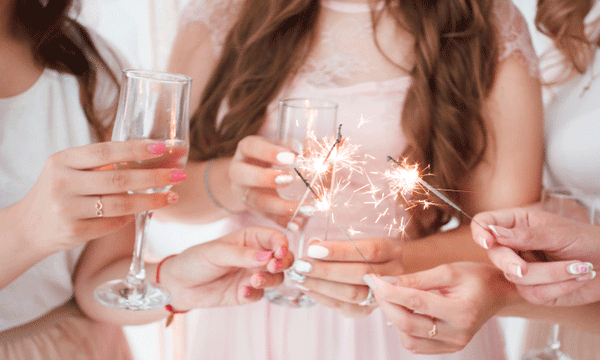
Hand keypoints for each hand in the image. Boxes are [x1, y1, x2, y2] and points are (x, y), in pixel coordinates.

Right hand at [12, 140, 183, 252]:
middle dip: (154, 177)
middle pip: (118, 179)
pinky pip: (112, 223)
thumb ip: (99, 164)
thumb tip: (150, 155)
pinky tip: (143, 212)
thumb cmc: (60, 192)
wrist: (28, 228)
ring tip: (172, 196)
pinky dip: (130, 218)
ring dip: (151, 200)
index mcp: (63, 160)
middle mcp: (63, 182)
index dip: (135, 149)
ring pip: (120, 204)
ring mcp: (67, 209)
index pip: (105, 151)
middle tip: (179, 174)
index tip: (161, 147)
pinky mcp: (74, 231)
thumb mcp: (69, 170)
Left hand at [158, 226, 294, 308]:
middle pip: (283, 259)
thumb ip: (242, 254)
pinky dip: (255, 294)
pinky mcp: (247, 293)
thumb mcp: (216, 252)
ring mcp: (252, 275)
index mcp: (250, 239)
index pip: (275, 238)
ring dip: (269, 279)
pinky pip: (260, 295)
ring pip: (276, 278)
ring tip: (254, 281)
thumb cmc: (196, 260)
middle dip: (282, 263)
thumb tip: (267, 256)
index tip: (279, 252)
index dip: (282, 244)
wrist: (178, 285)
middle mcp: (255, 256)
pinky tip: (242, 292)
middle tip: (272, 267)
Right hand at [229, 135, 302, 226]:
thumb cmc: (272, 155)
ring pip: (256, 201)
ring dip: (281, 206)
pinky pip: (267, 218)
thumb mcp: (282, 146)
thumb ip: (300, 145)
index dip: (268, 152)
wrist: (252, 175)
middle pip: (243, 174)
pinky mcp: (253, 210)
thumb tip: (321, 146)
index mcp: (247, 149)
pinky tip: (298, 225)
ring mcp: (244, 193)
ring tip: (306, 208)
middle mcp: (239, 171)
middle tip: (290, 179)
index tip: (291, 157)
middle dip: (265, 178)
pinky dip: (283, 222)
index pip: (251, 147)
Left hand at [288, 237, 402, 317]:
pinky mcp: (371, 310)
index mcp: (392, 250)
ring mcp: (385, 294)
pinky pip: (348, 308)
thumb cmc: (371, 250)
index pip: (369, 250)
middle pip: (360, 274)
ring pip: (354, 294)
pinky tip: (308, 289)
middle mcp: (394, 273)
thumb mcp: (363, 238)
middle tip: (301, 265)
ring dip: (322, 286)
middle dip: (326, 270)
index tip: (313, 248)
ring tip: (300, 277)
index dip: (340, 250)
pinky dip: (324, 299)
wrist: (394, 274)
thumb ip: (341, 240)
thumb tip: (314, 244)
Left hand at [365, 262, 513, 353]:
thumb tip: (388, 282)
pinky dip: (404, 329)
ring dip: (394, 317)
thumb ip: (418, 279)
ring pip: (408, 339)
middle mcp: (458, 334)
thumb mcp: (449, 270)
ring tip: (393, 297)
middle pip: (409, 324)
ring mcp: (454, 345)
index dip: (390, 291)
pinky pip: (416, 345)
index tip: (373, 279)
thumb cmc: (476, 278)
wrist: (498, 294)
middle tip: (377, 286)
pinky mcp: (448, 349)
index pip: (416, 303)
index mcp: (462, 311)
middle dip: (387, 304)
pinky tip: (406, 310)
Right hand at [471, 207, 599, 305]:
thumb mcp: (558, 232)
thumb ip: (525, 235)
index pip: (484, 223)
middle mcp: (514, 246)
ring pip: (516, 278)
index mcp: (516, 223)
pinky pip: (533, 294)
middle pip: (494, 255)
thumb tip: (493, 232)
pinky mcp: (533, 291)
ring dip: (550, 275)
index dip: (480, 232)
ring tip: (579, 267)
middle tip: (524, 268)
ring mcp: (521, 269)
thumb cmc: (588, 240)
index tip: (488, 242)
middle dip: (510, 263)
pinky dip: (558, 286)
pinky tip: (577, 277)